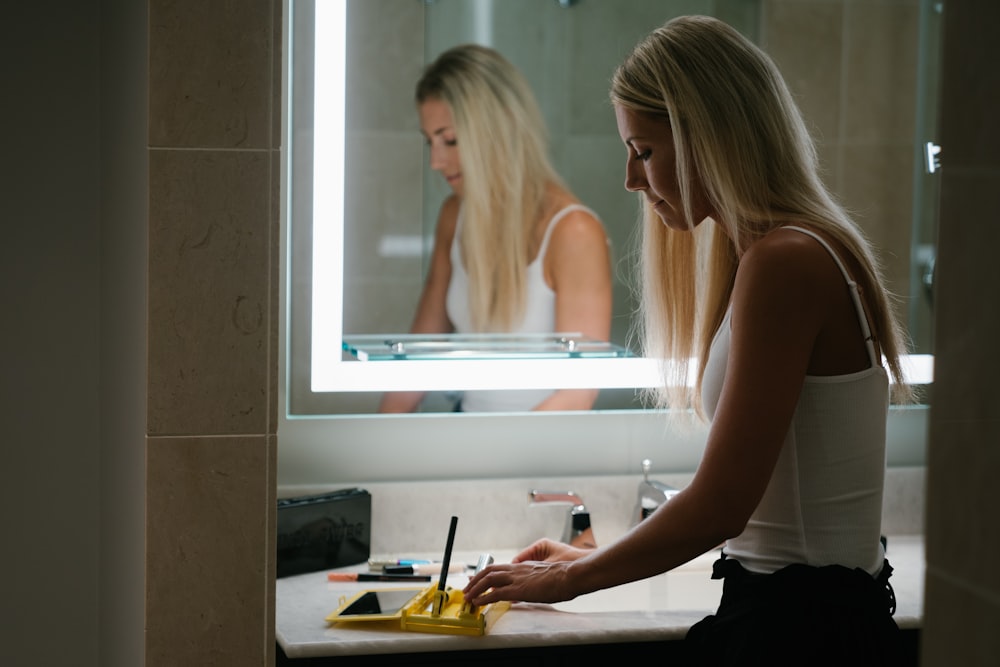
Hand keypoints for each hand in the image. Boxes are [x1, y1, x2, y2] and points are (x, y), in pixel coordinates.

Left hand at [463, 539, 594, 605]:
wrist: (571, 575)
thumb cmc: (563, 576)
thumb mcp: (543, 577)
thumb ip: (532, 581)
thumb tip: (526, 589)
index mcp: (523, 566)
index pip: (498, 568)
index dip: (485, 574)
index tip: (477, 581)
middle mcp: (517, 569)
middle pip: (489, 571)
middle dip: (475, 580)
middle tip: (467, 589)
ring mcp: (517, 579)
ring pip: (488, 580)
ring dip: (475, 588)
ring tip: (468, 597)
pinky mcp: (519, 589)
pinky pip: (496, 593)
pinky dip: (484, 598)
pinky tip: (479, 603)